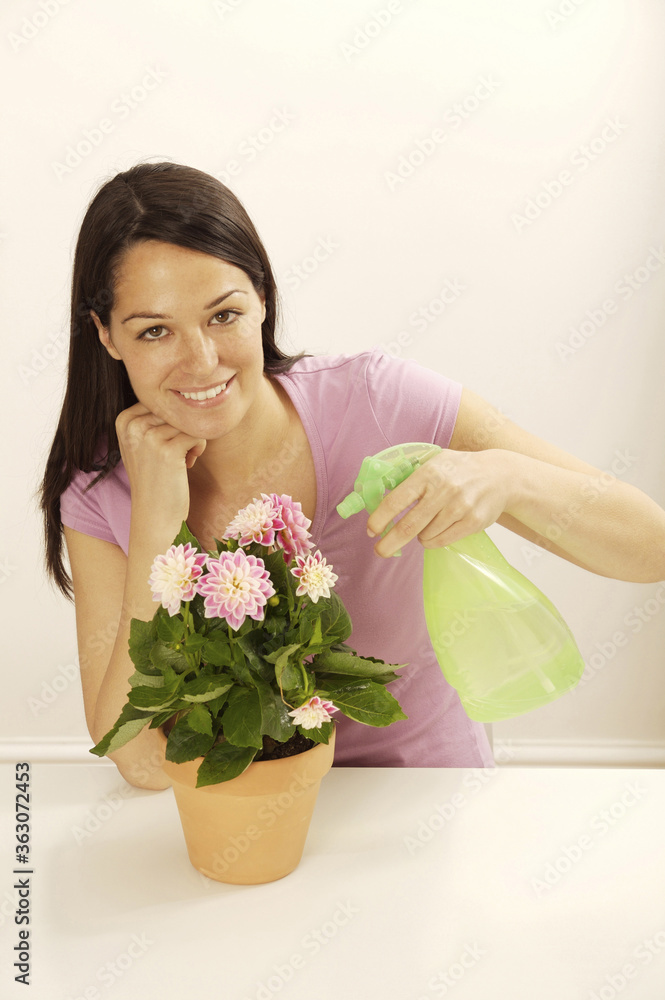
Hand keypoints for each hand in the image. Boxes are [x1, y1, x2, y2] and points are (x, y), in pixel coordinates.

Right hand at [115, 402, 206, 530]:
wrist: (155, 514)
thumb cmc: (155, 477)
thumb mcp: (143, 443)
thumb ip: (152, 417)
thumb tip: (180, 387)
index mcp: (124, 420)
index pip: (162, 401)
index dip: (171, 420)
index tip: (166, 442)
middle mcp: (133, 426)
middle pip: (176, 409)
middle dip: (183, 429)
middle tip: (176, 453)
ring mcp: (149, 437)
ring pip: (188, 420)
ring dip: (192, 439)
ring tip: (181, 459)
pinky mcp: (168, 450)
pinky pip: (198, 434)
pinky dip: (198, 447)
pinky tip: (187, 463)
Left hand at [365, 448, 511, 556]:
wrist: (500, 475)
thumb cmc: (460, 470)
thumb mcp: (435, 463)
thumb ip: (411, 479)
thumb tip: (381, 501)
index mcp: (429, 473)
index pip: (397, 500)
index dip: (380, 518)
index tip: (371, 530)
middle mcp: (444, 490)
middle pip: (408, 525)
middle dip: (390, 542)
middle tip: (380, 551)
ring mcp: (460, 507)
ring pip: (425, 536)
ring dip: (419, 536)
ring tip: (428, 523)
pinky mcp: (472, 522)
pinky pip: (441, 541)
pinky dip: (433, 540)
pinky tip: (437, 530)